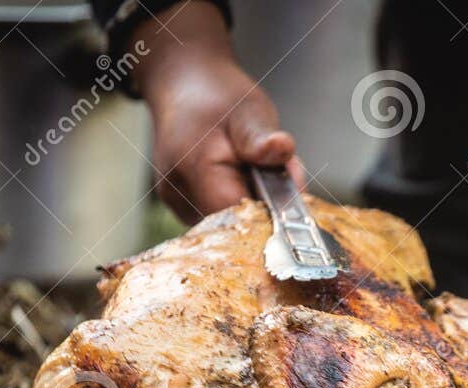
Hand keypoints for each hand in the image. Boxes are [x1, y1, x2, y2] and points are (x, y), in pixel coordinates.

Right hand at [130, 1, 294, 220]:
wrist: (182, 82)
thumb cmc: (216, 95)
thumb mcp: (249, 110)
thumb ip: (263, 138)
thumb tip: (281, 148)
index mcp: (194, 171)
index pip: (241, 218)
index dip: (273, 211)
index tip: (290, 187)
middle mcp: (179, 195)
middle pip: (235, 225)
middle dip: (266, 206)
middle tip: (278, 171)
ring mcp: (177, 203)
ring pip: (228, 223)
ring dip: (253, 203)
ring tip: (256, 168)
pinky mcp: (182, 205)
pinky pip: (218, 215)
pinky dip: (238, 200)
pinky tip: (242, 176)